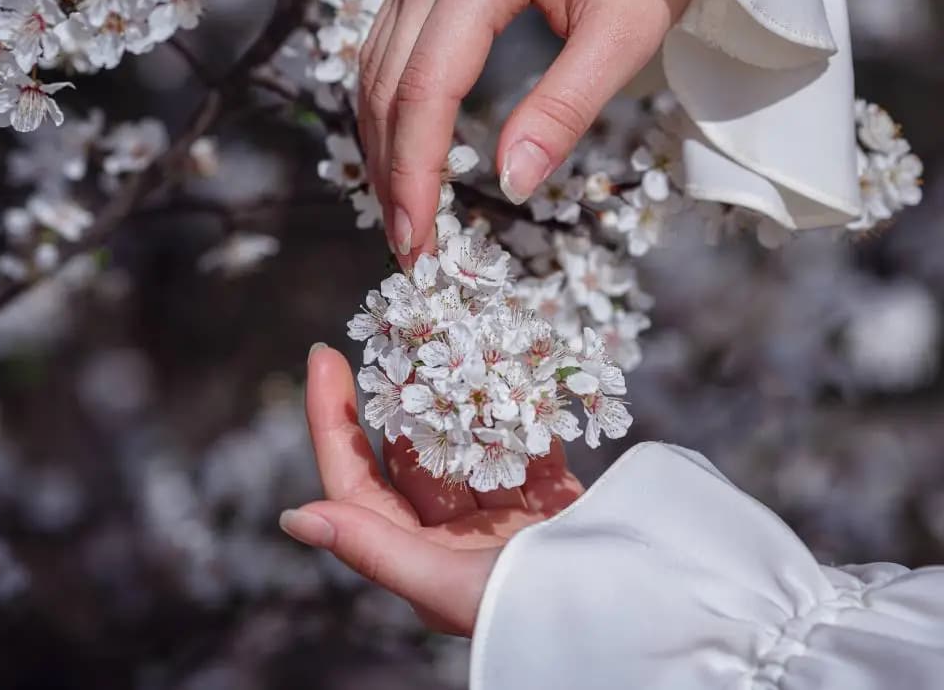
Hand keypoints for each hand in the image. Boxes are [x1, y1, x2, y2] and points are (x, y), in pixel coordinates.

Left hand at [280, 344, 582, 635]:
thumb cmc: (539, 613)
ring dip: (460, 390)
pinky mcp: (558, 502)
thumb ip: (374, 548)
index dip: (333, 420)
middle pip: (413, 452)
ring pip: (468, 439)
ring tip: (451, 335)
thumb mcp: (447, 584)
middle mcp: (456, 538)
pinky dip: (521, 407)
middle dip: (406, 391)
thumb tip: (295, 517)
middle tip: (400, 331)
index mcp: (419, 559)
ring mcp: (507, 518)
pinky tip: (514, 365)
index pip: (356, 482)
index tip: (325, 355)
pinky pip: (527, 442)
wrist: (652, 617)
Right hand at [359, 0, 702, 263]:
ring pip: (373, 71)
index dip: (415, 172)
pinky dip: (387, 113)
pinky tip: (401, 156)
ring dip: (381, 149)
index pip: (426, 87)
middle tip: (410, 248)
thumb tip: (511, 184)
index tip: (419, 240)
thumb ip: (564, 108)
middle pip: (388, 86)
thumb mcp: (623, 32)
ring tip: (403, 214)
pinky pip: (384, 52)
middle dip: (392, 175)